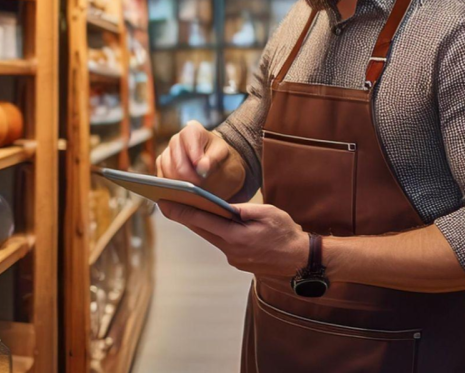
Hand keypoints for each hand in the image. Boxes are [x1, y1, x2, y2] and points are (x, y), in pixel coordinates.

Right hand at [156, 120, 241, 196]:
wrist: (217, 165)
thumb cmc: (220, 157)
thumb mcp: (223, 155)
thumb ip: (213, 159)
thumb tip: (201, 167)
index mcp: (192, 131)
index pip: (188, 138)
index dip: (194, 155)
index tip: (203, 171)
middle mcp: (176, 139)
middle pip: (176, 161)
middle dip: (188, 177)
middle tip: (200, 187)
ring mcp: (167, 153)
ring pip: (167, 171)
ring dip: (180, 184)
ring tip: (193, 192)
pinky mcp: (162, 167)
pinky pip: (161, 178)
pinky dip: (171, 187)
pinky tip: (183, 192)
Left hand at [158, 201, 308, 278]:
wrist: (301, 260)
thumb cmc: (286, 233)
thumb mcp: (267, 213)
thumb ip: (242, 209)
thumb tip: (222, 206)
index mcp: (236, 237)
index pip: (202, 221)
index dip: (181, 211)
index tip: (164, 202)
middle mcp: (231, 251)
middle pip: (201, 230)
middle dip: (183, 215)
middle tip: (165, 202)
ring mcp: (234, 259)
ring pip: (211, 237)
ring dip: (199, 224)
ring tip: (184, 208)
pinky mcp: (238, 262)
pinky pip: (222, 243)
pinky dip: (216, 232)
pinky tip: (211, 222)